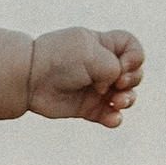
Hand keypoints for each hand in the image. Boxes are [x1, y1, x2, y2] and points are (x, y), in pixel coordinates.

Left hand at [27, 24, 143, 125]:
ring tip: (118, 102)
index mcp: (103, 46)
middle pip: (134, 73)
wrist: (30, 79)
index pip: (132, 47)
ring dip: (129, 100)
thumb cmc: (59, 60)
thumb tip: (116, 87)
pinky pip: (109, 116)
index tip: (123, 63)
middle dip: (133, 79)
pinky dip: (114, 118)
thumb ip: (114, 67)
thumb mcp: (92, 54)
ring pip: (126, 96)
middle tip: (118, 83)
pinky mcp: (88, 108)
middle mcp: (101, 66)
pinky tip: (112, 118)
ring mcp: (96, 88)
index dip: (135, 56)